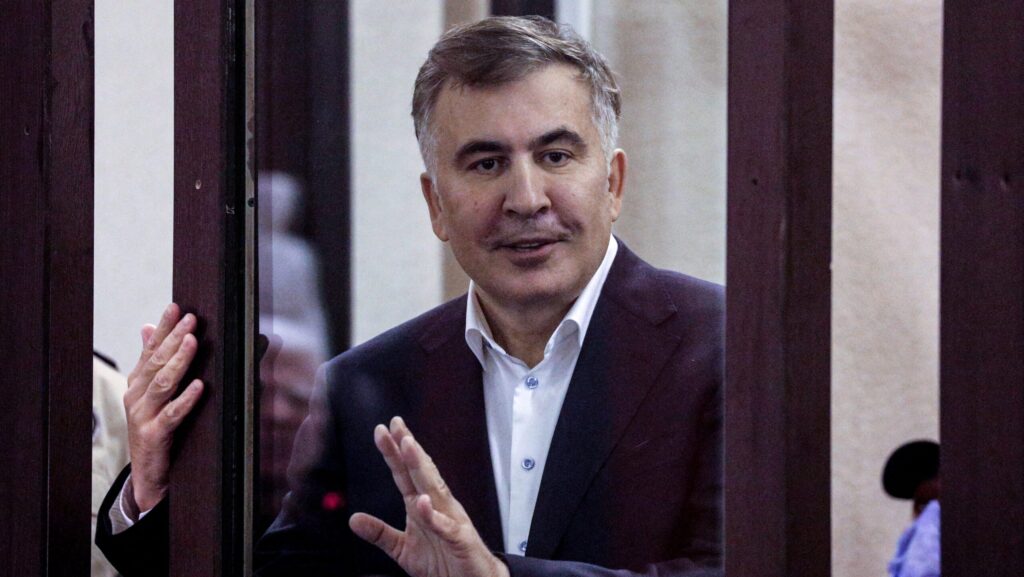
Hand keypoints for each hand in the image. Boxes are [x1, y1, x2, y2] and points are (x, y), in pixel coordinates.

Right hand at [123, 303, 204, 511]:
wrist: (148, 474)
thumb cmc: (156, 429)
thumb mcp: (154, 394)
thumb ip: (153, 362)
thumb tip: (149, 328)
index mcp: (138, 383)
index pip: (150, 349)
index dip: (163, 328)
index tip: (176, 306)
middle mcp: (137, 396)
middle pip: (156, 362)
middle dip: (174, 338)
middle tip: (190, 318)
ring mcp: (143, 415)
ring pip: (162, 383)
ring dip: (178, 361)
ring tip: (192, 342)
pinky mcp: (154, 434)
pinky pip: (172, 414)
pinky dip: (186, 399)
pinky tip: (199, 386)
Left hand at [349, 417, 509, 576]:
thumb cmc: (444, 562)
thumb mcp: (403, 548)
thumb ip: (380, 533)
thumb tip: (353, 519)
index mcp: (422, 506)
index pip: (406, 474)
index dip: (394, 453)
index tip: (383, 430)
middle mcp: (437, 507)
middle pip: (421, 473)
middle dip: (409, 449)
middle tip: (397, 426)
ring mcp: (451, 521)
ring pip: (434, 490)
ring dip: (421, 468)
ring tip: (409, 446)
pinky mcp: (461, 540)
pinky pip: (446, 527)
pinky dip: (434, 515)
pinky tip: (423, 502)